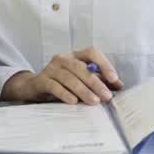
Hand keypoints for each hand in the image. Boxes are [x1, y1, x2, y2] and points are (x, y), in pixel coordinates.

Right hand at [0, 46, 123, 104]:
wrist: (34, 86)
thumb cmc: (61, 82)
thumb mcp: (80, 79)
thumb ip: (99, 80)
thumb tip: (119, 86)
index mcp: (75, 56)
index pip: (91, 52)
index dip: (104, 64)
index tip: (114, 79)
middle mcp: (63, 58)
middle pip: (81, 67)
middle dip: (96, 82)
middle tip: (107, 96)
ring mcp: (51, 68)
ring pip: (69, 78)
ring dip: (83, 90)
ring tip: (94, 102)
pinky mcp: (42, 80)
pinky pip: (55, 86)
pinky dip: (65, 94)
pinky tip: (73, 102)